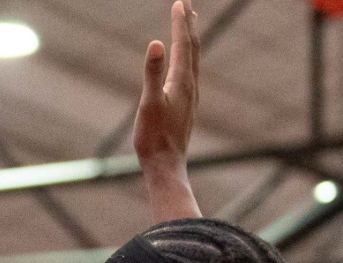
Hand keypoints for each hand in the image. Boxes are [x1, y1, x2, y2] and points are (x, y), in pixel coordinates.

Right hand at [133, 1, 198, 167]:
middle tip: (187, 5)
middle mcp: (191, 86)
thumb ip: (152, 73)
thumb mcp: (148, 103)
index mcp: (181, 81)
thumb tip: (155, 44)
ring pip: (194, 61)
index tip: (179, 2)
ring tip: (190, 27)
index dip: (180, 22)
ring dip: (191, 40)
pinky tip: (185, 64)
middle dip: (189, 25)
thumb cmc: (153, 138)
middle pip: (193, 48)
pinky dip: (189, 59)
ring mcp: (191, 97)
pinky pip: (191, 74)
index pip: (183, 44)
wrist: (166, 166)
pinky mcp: (187, 106)